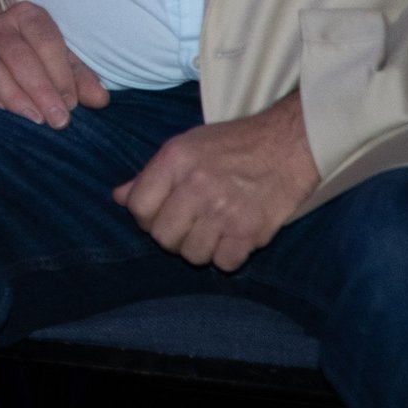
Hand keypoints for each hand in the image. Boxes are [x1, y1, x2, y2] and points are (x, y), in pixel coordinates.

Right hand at [0, 3, 108, 127]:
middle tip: (58, 120)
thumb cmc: (29, 57)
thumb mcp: (57, 61)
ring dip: (14, 98)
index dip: (61, 74)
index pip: (47, 41)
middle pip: (19, 55)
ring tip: (34, 121)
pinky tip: (0, 118)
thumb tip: (100, 100)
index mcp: (27, 16)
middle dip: (41, 90)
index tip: (72, 103)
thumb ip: (79, 79)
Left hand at [114, 94, 318, 270]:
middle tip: (190, 226)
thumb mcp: (186, 146)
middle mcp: (195, 186)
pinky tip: (234, 238)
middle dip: (173, 237)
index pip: (137, 207)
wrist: (289, 144)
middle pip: (162, 237)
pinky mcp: (250, 231)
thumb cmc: (234, 144)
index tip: (161, 215)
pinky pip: (224, 263)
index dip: (145, 217)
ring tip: (213, 230)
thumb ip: (151, 174)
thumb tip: (118, 197)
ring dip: (201, 248)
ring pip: (192, 255)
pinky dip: (228, 256)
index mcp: (174, 161)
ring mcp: (223, 211)